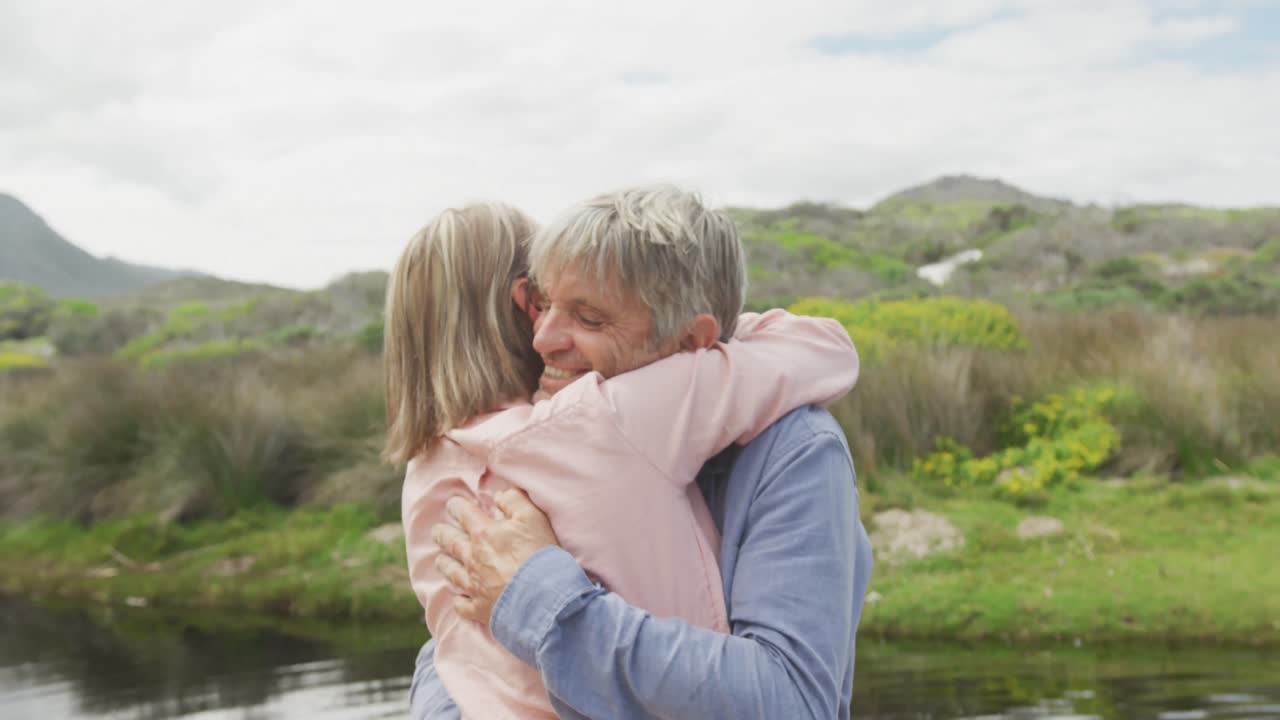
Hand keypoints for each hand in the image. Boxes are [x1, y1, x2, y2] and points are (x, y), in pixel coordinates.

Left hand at [432, 488, 558, 627]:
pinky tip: (459, 598)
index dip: (456, 506)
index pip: (462, 513)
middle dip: (442, 534)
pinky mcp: (479, 608)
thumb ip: (514, 501)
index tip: (453, 504)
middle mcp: (472, 557)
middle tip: (437, 531)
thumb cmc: (539, 555)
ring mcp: (473, 585)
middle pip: (450, 542)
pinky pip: (462, 605)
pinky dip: (459, 601)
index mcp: (483, 533)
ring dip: (444, 564)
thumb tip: (498, 495)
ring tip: (440, 560)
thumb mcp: (533, 517)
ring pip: (451, 572)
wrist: (542, 598)